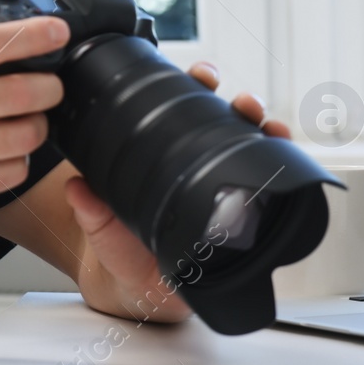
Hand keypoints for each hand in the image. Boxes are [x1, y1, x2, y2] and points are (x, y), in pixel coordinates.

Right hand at [0, 0, 68, 228]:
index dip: (32, 35)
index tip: (58, 31)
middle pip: (20, 92)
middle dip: (50, 85)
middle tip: (51, 83)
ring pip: (26, 135)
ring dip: (39, 124)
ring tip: (29, 117)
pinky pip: (14, 171)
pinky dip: (20, 159)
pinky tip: (6, 149)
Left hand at [62, 61, 287, 321]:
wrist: (137, 288)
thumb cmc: (120, 246)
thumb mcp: (100, 225)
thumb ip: (90, 208)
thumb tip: (77, 188)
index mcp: (161, 154)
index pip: (181, 110)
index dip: (194, 86)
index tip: (202, 75)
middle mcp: (196, 164)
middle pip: (226, 123)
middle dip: (241, 103)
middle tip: (244, 101)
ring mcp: (222, 188)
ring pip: (252, 150)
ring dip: (266, 132)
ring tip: (270, 126)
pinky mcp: (242, 218)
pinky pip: (267, 190)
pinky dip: (280, 170)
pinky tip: (287, 159)